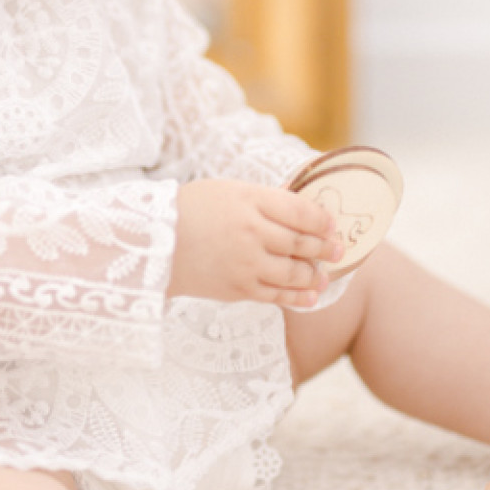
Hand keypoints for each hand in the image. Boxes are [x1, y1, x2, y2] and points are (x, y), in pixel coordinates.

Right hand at [169, 179, 345, 306]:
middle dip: (324, 248)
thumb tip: (300, 212)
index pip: (299, 210)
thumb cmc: (190, 210)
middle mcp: (251, 231)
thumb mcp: (227, 191)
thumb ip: (262, 200)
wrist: (151, 243)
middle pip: (300, 242)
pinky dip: (297, 298)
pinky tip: (310, 297)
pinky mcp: (237, 288)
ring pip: (293, 273)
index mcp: (249, 200)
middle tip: (338, 251)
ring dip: (314, 275)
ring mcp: (245, 262)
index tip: (331, 224)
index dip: (321, 219)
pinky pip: (276, 296)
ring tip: (324, 276)